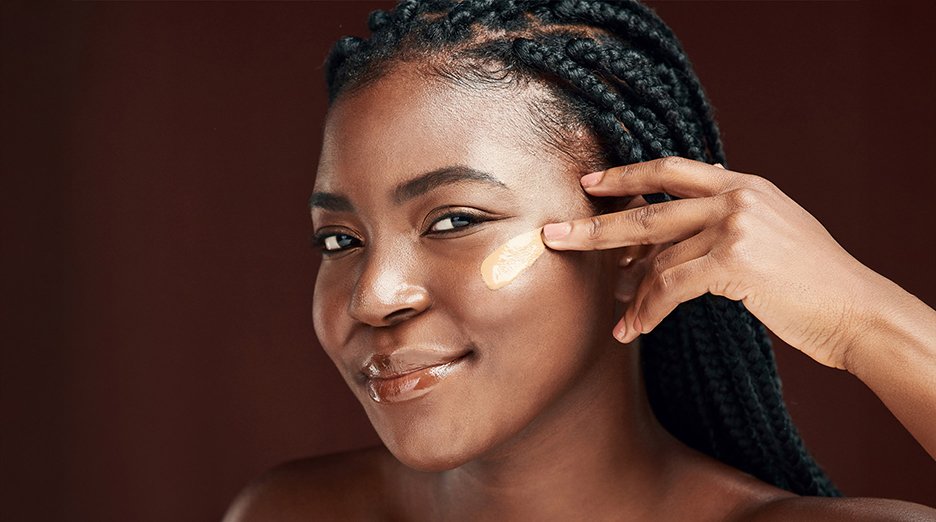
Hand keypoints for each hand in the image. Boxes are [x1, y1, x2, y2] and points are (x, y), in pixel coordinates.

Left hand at [541, 157, 877, 369]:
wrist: (858, 310)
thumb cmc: (811, 283)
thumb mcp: (771, 234)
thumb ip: (723, 224)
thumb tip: (663, 242)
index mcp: (743, 184)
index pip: (671, 170)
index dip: (626, 175)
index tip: (590, 183)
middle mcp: (736, 197)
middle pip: (648, 210)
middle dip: (597, 227)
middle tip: (555, 235)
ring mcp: (735, 225)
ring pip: (657, 257)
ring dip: (630, 291)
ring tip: (613, 312)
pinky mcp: (735, 261)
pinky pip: (671, 287)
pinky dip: (648, 312)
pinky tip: (634, 330)